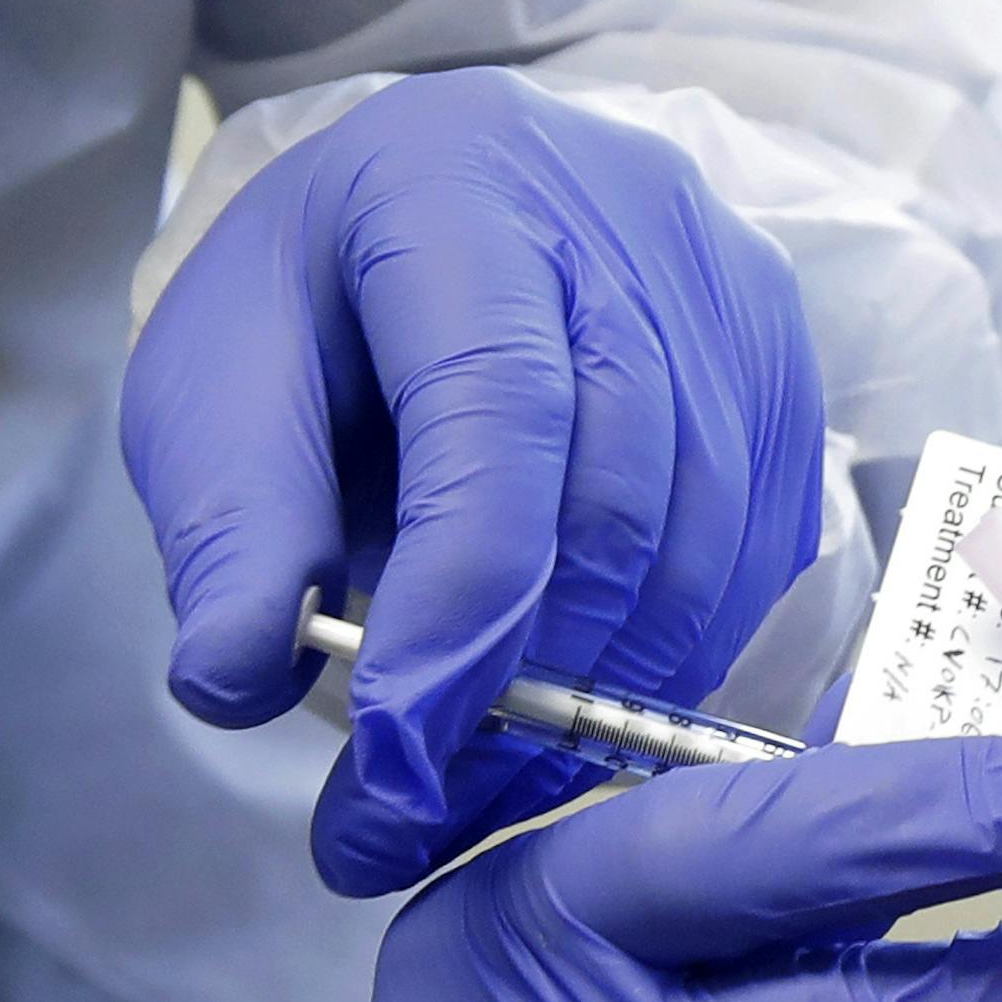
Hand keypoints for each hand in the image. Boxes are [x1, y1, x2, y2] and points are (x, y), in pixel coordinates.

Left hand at [122, 67, 824, 896]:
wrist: (436, 225)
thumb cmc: (314, 308)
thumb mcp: (216, 387)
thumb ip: (230, 523)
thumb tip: (236, 680)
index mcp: (460, 184)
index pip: (496, 411)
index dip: (458, 604)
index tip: (393, 761)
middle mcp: (631, 221)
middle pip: (621, 498)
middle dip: (523, 690)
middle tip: (417, 817)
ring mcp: (732, 301)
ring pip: (705, 550)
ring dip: (601, 703)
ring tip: (483, 790)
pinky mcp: (785, 378)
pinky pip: (754, 561)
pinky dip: (673, 662)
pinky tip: (578, 708)